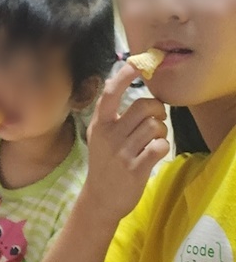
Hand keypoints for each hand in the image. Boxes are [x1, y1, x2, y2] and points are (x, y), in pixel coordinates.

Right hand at [83, 62, 169, 222]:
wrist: (101, 197)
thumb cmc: (104, 162)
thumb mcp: (99, 136)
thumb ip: (113, 115)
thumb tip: (131, 89)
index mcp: (99, 124)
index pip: (111, 93)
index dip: (125, 76)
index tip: (137, 64)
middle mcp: (109, 135)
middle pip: (143, 107)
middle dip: (157, 109)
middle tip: (156, 119)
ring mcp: (122, 152)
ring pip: (155, 126)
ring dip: (161, 131)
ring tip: (153, 140)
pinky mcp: (135, 168)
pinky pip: (160, 146)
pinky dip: (163, 147)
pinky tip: (154, 153)